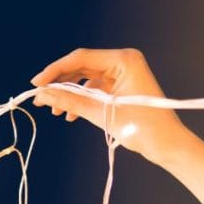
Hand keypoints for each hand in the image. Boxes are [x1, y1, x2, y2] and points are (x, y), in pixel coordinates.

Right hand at [30, 48, 195, 166]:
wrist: (167, 145)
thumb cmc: (143, 128)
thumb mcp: (101, 114)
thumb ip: (71, 101)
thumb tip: (43, 95)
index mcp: (123, 60)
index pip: (80, 58)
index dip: (55, 70)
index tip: (36, 84)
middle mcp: (123, 62)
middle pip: (82, 67)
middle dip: (60, 83)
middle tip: (40, 98)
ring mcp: (124, 74)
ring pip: (87, 79)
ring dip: (70, 94)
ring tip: (56, 110)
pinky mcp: (123, 87)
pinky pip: (96, 89)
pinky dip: (82, 100)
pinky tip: (71, 114)